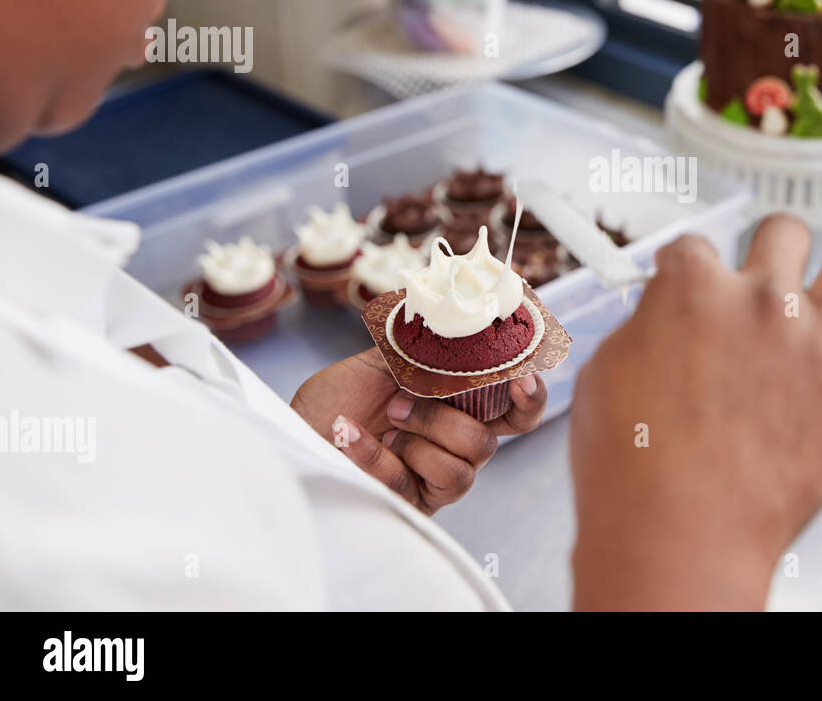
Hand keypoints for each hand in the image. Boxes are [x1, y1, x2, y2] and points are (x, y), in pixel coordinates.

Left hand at [291, 348, 547, 513]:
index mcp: (459, 408)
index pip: (516, 411)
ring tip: (383, 417)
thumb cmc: (334, 400)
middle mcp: (453, 446)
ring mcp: (432, 479)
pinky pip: (409, 483)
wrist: (292, 434)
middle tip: (405, 398)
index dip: (530, 397)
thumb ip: (424, 346)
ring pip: (463, 468)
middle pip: (491, 441)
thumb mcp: (381, 360)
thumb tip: (456, 315)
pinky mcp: (406, 505)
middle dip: (447, 417)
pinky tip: (348, 434)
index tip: (520, 376)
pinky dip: (374, 454)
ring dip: (418, 434)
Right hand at [570, 214, 821, 609]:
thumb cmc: (634, 471)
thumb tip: (663, 322)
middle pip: (785, 231)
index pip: (696, 245)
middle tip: (765, 285)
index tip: (696, 286)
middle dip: (772, 253)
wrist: (679, 536)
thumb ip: (646, 328)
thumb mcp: (606, 375)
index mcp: (692, 288)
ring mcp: (819, 341)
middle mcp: (763, 301)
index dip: (692, 270)